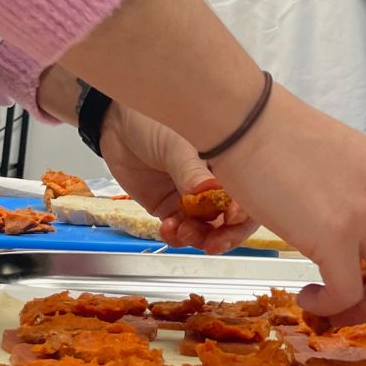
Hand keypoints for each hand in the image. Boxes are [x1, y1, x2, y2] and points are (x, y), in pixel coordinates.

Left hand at [99, 103, 256, 254]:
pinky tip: (167, 228)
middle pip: (232, 219)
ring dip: (198, 238)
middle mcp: (215, 184)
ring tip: (182, 231)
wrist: (117, 124)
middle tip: (213, 244)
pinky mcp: (171, 208)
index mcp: (227, 163)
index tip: (232, 218)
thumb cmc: (153, 121)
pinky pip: (180, 230)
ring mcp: (193, 199)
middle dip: (225, 236)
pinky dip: (176, 236)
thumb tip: (208, 191)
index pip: (248, 194)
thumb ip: (191, 171)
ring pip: (207, 230)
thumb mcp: (176, 144)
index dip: (245, 211)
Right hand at [210, 84, 365, 323]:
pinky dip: (329, 306)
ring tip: (329, 305)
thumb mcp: (332, 161)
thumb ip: (349, 194)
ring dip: (363, 307)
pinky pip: (346, 292)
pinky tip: (306, 296)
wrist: (242, 121)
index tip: (362, 274)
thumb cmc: (269, 134)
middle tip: (350, 301)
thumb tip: (336, 231)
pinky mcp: (336, 238)